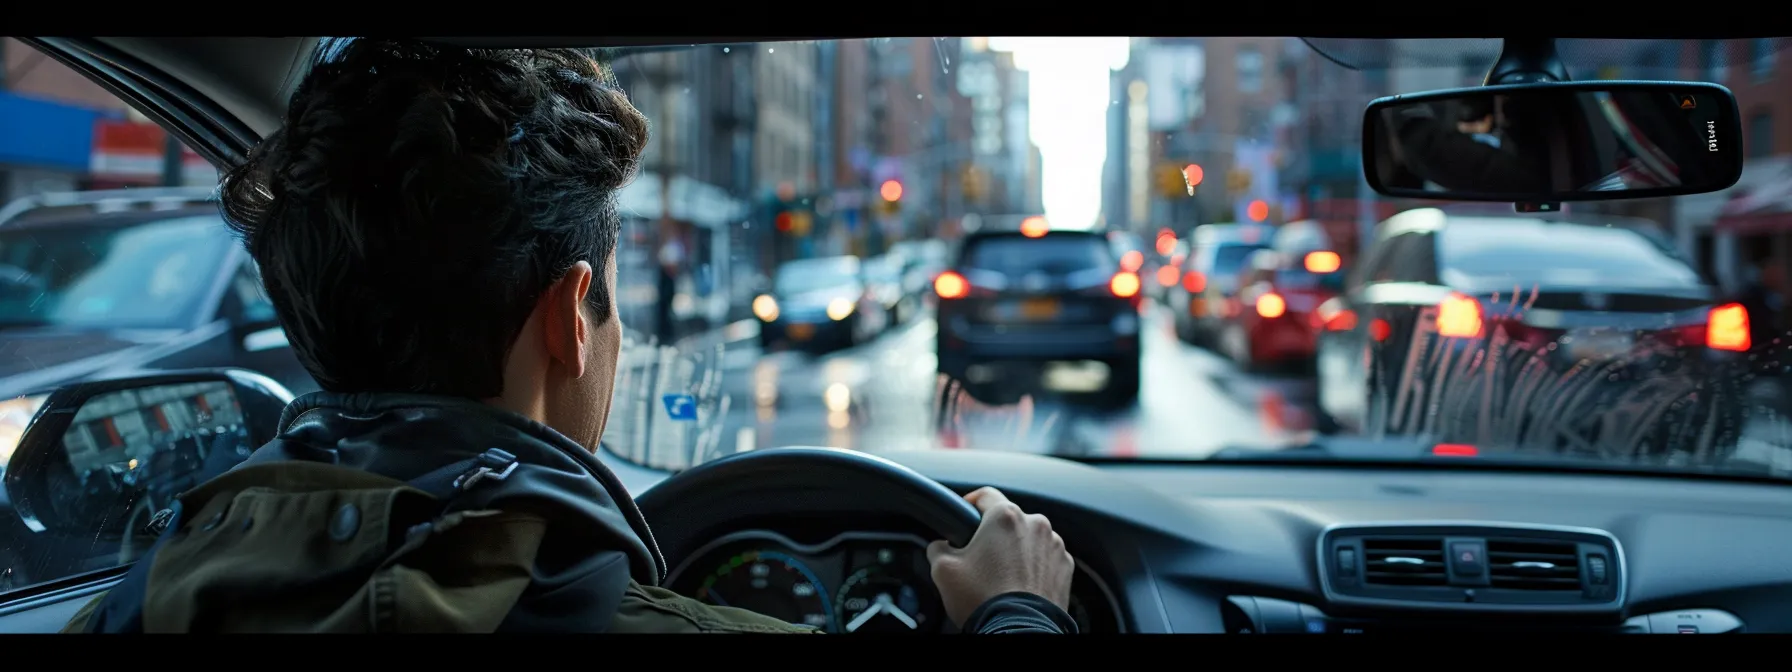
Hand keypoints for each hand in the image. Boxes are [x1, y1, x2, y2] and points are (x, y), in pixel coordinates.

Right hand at [926, 487, 1074, 626]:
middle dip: (993, 534)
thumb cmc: (983, 600)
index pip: (984, 495)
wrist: (1019, 631)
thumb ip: (938, 547)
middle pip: (1009, 519)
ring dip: (1016, 550)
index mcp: (1005, 517)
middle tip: (978, 557)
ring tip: (1001, 576)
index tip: (963, 514)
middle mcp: (1035, 524)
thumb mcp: (943, 570)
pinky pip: (1045, 559)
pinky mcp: (1066, 568)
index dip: (969, 502)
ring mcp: (1054, 546)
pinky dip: (1034, 567)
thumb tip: (941, 546)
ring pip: (1029, 538)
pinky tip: (1020, 585)